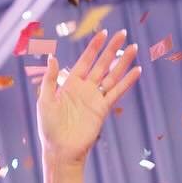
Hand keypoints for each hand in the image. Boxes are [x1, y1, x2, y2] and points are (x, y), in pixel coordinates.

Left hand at [38, 32, 140, 169]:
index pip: (85, 60)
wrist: (61, 150)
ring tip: (133, 48)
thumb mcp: (45, 100)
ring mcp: (95, 98)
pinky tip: (136, 71)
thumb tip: (52, 56)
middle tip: (122, 33)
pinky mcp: (102, 109)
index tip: (103, 33)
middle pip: (102, 64)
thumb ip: (50, 79)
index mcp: (70, 84)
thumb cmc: (49, 128)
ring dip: (123, 62)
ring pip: (112, 75)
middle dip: (112, 49)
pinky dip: (127, 82)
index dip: (94, 47)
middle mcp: (85, 88)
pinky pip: (117, 92)